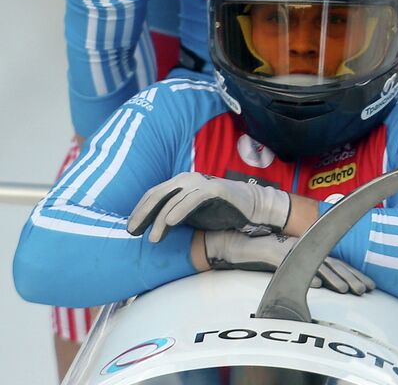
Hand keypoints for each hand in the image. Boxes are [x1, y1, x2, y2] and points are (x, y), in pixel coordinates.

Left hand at [127, 173, 290, 241]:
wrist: (248, 206)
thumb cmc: (216, 211)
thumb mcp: (189, 214)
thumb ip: (171, 215)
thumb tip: (148, 229)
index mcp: (178, 183)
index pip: (153, 194)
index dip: (139, 210)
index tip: (130, 228)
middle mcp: (187, 179)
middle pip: (158, 195)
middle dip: (143, 214)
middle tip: (132, 232)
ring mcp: (200, 182)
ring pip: (173, 199)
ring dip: (161, 220)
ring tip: (153, 238)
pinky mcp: (214, 189)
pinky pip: (193, 199)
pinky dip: (181, 210)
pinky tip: (171, 222)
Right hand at [205, 230, 375, 294]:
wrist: (238, 246)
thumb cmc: (263, 258)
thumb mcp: (290, 269)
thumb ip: (306, 274)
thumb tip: (324, 287)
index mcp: (309, 252)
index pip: (336, 264)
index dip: (353, 275)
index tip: (368, 287)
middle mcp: (304, 248)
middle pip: (332, 263)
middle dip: (351, 277)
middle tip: (366, 290)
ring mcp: (291, 250)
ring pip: (317, 264)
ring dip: (333, 278)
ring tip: (346, 291)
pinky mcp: (276, 253)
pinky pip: (294, 265)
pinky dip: (307, 275)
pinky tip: (317, 285)